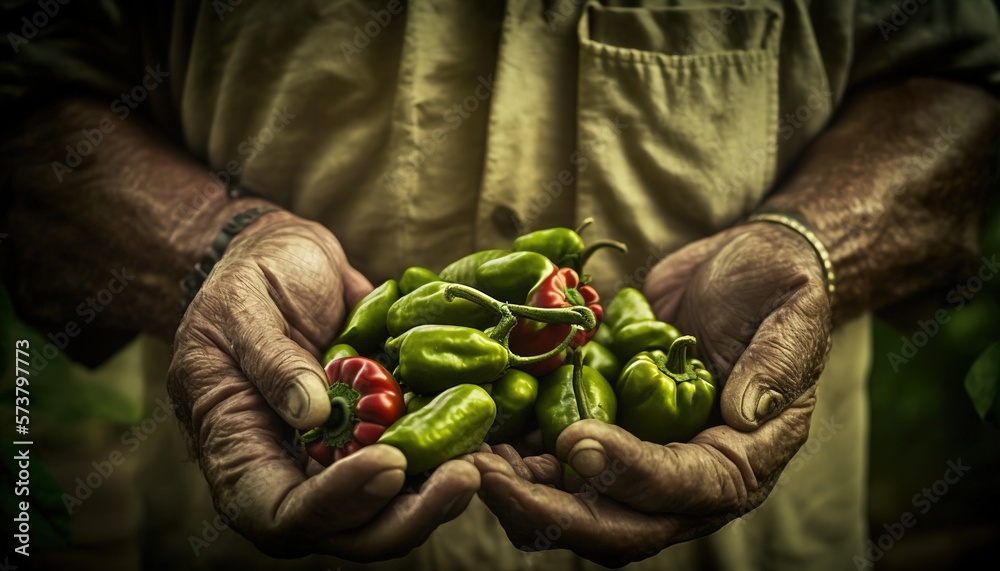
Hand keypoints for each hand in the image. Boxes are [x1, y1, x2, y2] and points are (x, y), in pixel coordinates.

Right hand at [167, 209, 478, 559]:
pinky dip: (447, 456)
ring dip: (437, 496)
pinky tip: (482, 435)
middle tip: (460, 477)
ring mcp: (339, 457)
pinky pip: (414, 462)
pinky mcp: (378, 434)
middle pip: (346, 530)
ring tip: (478, 461)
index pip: (280, 514)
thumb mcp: (242, 310)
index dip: (335, 504)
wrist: (287, 259)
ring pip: (389, 507)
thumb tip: (313, 415)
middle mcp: (293, 469)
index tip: (387, 463)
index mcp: (241, 452)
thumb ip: (272, 362)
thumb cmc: (248, 282)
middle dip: (406, 517)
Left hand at [474, 222, 830, 565]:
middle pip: (614, 524)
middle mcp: (684, 478)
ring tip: (463, 457)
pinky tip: (474, 429)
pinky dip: (513, 453)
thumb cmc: (778, 290)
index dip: (628, 473)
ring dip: (517, 489)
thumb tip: (744, 414)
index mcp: (738, 462)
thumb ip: (775, 366)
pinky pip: (553, 460)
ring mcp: (639, 458)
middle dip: (547, 508)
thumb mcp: (792, 317)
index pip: (682, 490)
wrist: (744, 267)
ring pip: (572, 502)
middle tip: (488, 476)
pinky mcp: (606, 430)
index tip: (575, 439)